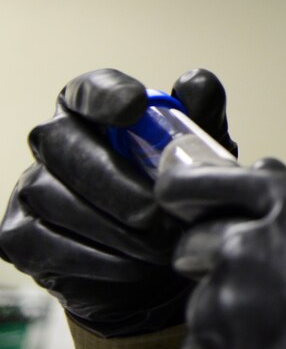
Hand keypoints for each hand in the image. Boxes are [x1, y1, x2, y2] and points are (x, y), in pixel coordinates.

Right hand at [0, 68, 236, 336]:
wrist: (161, 266)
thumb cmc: (178, 196)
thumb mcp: (201, 156)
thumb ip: (203, 115)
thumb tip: (194, 83)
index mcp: (95, 110)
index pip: (89, 89)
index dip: (107, 95)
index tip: (137, 107)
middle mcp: (54, 140)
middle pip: (63, 142)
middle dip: (113, 179)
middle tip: (156, 211)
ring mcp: (30, 187)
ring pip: (53, 197)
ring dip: (111, 226)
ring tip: (160, 244)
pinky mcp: (19, 236)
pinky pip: (45, 242)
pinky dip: (95, 257)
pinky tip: (134, 265)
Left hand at [156, 164, 285, 348]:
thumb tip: (256, 173)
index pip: (209, 182)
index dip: (185, 188)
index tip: (173, 192)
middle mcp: (256, 243)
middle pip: (196, 243)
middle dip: (213, 261)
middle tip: (257, 284)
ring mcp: (232, 300)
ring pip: (202, 300)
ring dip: (227, 311)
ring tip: (279, 325)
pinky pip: (200, 347)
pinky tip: (266, 348)